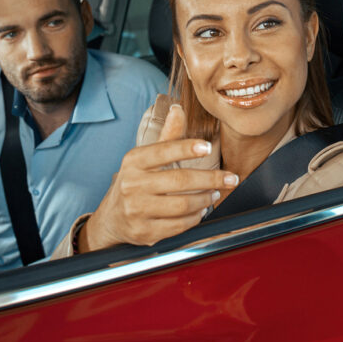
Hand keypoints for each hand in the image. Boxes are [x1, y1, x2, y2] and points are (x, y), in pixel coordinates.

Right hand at [81, 104, 239, 250]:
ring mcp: (136, 210)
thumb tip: (178, 109)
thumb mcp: (145, 157)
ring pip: (182, 205)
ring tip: (215, 193)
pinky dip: (195, 218)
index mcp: (134, 161)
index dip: (186, 149)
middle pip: (179, 180)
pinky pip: (178, 226)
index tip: (208, 147)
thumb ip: (166, 136)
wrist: (112, 218)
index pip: (163, 151)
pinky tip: (201, 210)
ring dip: (205, 200)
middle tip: (230, 178)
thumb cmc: (135, 182)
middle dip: (211, 179)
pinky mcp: (144, 232)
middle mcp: (132, 185)